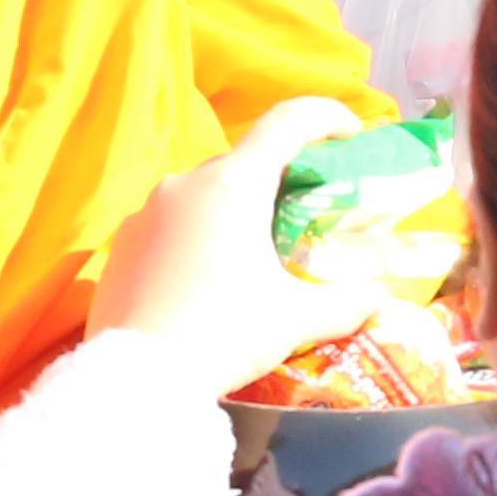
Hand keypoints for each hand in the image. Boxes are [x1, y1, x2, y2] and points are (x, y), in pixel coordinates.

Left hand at [84, 97, 375, 398]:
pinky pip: (169, 226)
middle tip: (302, 214)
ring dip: (231, 213)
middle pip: (243, 162)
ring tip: (250, 257)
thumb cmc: (224, 334)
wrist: (136, 379)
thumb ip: (344, 304)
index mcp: (234, 184)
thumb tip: (376, 300)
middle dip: (277, 179)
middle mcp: (186, 183)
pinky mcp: (121, 244)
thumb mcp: (295, 320)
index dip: (325, 117)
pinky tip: (203, 282)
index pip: (287, 122)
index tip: (351, 132)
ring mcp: (146, 211)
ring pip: (202, 196)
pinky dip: (194, 240)